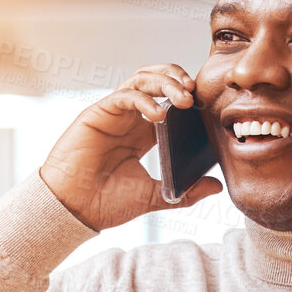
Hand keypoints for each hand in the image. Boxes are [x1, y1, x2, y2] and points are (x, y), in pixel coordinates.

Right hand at [39, 64, 223, 230]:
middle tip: (196, 93)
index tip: (208, 105)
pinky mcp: (97, 115)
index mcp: (144, 134)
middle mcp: (129, 119)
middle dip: (177, 80)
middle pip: (156, 82)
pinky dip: (144, 101)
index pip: (169, 102)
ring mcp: (113, 114)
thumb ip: (186, 192)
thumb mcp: (155, 197)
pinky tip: (160, 116)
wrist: (74, 211)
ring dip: (165, 83)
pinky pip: (124, 96)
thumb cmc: (107, 203)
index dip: (188, 97)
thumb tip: (217, 187)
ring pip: (141, 80)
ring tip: (184, 98)